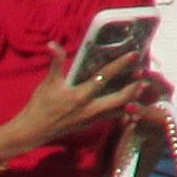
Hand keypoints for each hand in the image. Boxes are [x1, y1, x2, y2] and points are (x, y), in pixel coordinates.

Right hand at [5, 48, 144, 156]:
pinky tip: (130, 102)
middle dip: (133, 87)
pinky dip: (122, 109)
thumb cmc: (39, 105)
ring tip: (142, 87)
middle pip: (119, 98)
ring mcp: (91, 119)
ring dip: (131, 98)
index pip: (104, 77)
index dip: (121, 64)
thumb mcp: (48, 82)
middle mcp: (89, 109)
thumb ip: (56, 62)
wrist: (32, 131)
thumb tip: (53, 44)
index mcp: (80, 96)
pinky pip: (111, 117)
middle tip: (145, 75)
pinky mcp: (90, 125)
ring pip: (118, 110)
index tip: (134, 54)